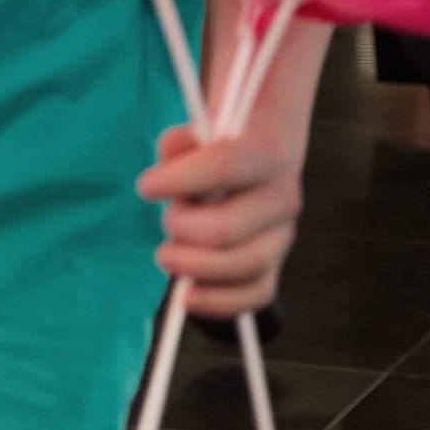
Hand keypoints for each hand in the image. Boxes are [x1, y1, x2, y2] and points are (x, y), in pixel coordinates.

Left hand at [139, 105, 306, 318]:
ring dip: (198, 267)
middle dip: (184, 230)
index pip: (224, 166)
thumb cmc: (223, 139)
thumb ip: (180, 145)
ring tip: (168, 256)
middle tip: (165, 222)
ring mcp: (282, 234)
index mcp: (267, 152)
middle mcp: (283, 195)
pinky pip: (257, 294)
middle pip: (228, 227)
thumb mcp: (202, 125)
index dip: (181, 179)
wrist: (266, 148)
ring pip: (247, 265)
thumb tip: (162, 180)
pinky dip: (222, 303)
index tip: (146, 186)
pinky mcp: (274, 263)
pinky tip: (189, 297)